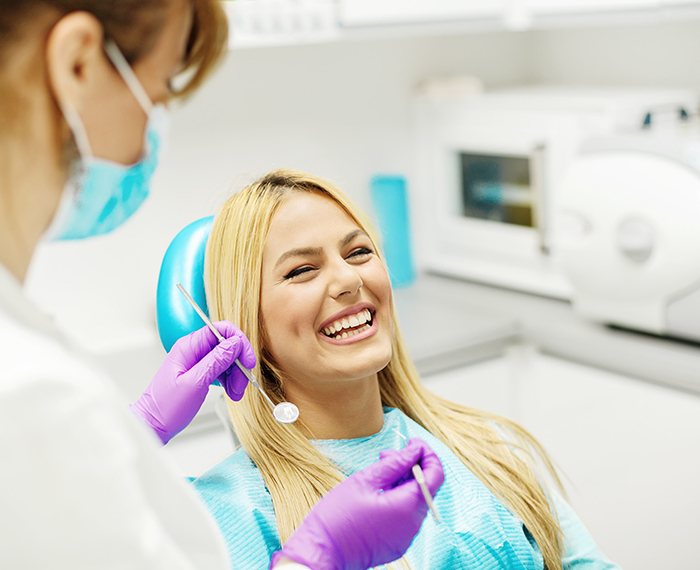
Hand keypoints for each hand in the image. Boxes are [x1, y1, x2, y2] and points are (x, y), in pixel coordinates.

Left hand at [131, 322, 255, 443]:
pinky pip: (221, 370)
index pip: (221, 329)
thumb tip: (235, 343)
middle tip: (242, 383)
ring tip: (236, 393)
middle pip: (227, 345)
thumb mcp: (195, 383)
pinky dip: (230, 380)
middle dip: (239, 364)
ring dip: (236, 375)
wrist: (152, 426)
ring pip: (227, 359)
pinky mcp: (200, 373)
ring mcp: (197, 361)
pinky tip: (231, 392)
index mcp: (189, 346)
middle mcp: (193, 350)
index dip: (239, 342)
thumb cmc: (166, 407)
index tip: (247, 361)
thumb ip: (216, 361)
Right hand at [270, 438, 444, 569]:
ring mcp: (406, 537)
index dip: (427, 454)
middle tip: (387, 453)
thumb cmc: (337, 516)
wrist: (321, 552)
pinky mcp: (397, 543)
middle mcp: (412, 524)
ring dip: (403, 482)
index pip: (435, 475)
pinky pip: (406, 516)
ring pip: (415, 501)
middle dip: (412, 466)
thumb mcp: (365, 480)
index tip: (412, 443)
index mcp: (407, 506)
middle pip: (425, 488)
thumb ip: (395, 463)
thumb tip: (415, 450)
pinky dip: (398, 499)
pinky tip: (378, 493)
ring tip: (379, 472)